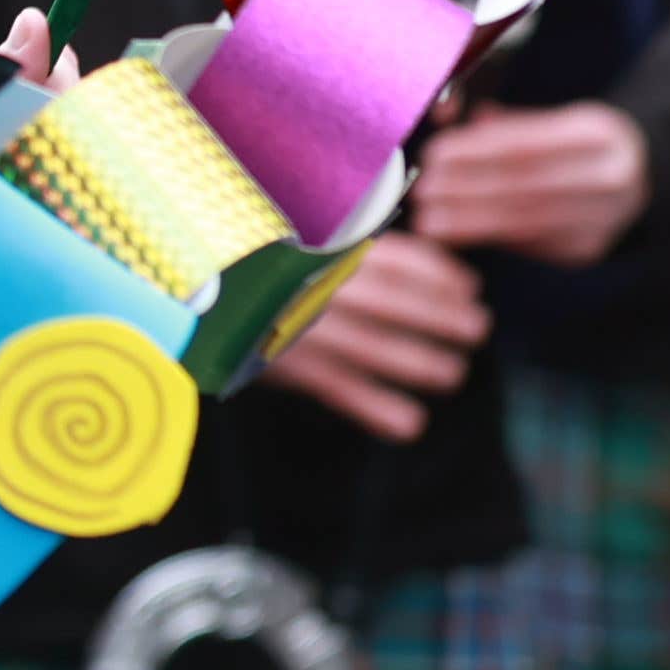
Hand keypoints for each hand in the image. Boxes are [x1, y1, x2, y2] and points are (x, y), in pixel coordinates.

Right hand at [254, 228, 485, 442]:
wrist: (191, 300)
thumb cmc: (252, 273)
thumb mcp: (293, 245)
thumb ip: (341, 248)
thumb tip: (401, 254)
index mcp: (322, 252)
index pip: (392, 258)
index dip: (438, 273)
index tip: (468, 287)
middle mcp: (314, 285)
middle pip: (392, 301)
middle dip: (442, 317)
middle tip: (478, 329)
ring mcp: (300, 326)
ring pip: (373, 347)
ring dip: (422, 363)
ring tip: (452, 373)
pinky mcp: (285, 365)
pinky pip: (339, 389)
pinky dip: (377, 408)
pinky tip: (409, 423)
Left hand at [411, 104, 647, 263]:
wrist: (647, 181)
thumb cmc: (584, 145)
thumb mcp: (560, 120)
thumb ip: (509, 125)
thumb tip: (451, 118)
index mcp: (599, 134)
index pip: (527, 144)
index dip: (474, 151)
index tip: (434, 154)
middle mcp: (610, 176)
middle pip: (524, 185)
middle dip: (465, 190)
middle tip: (422, 191)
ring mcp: (604, 218)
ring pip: (525, 221)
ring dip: (469, 223)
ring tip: (428, 221)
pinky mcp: (589, 249)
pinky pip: (532, 245)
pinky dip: (490, 239)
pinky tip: (457, 235)